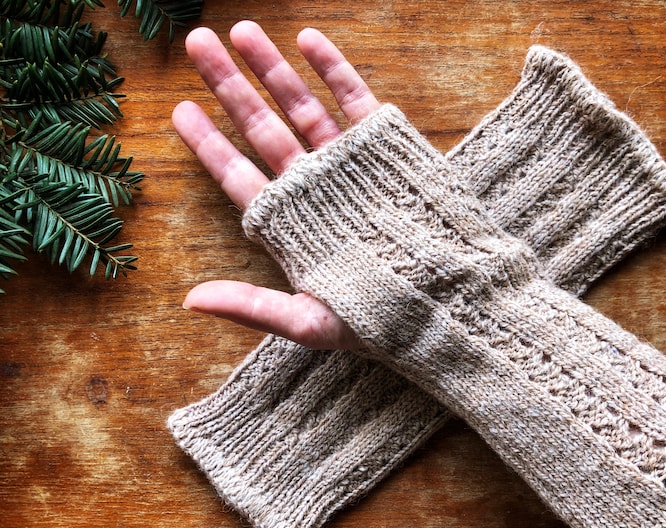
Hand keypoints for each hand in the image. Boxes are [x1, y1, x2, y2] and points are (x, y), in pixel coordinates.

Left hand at [172, 22, 377, 349]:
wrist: (450, 298)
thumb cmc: (381, 319)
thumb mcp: (310, 323)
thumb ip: (253, 307)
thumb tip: (191, 301)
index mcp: (290, 225)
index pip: (238, 176)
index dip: (208, 143)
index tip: (181, 110)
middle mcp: (312, 188)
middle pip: (261, 129)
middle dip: (229, 87)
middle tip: (198, 44)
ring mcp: (346, 164)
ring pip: (301, 107)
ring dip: (272, 69)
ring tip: (241, 31)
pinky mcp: (383, 147)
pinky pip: (352, 99)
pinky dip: (331, 69)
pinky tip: (307, 39)